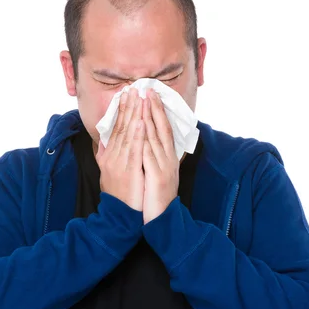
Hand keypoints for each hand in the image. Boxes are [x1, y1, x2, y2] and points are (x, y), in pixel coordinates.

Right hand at [96, 88, 144, 211]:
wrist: (118, 216)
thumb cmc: (116, 194)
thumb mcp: (106, 172)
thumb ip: (103, 155)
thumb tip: (101, 141)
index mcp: (108, 156)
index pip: (114, 129)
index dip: (120, 111)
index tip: (125, 95)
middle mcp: (111, 157)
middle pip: (120, 128)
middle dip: (127, 107)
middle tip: (133, 89)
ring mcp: (119, 164)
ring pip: (127, 135)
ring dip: (133, 115)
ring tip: (138, 99)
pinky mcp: (129, 172)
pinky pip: (134, 151)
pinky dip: (138, 135)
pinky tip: (142, 122)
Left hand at [142, 89, 179, 223]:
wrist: (162, 218)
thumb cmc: (155, 195)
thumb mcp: (153, 172)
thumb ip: (148, 156)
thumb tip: (141, 141)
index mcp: (166, 156)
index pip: (162, 128)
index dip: (156, 110)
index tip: (148, 94)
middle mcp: (168, 158)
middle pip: (162, 128)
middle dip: (154, 108)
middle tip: (147, 89)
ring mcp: (164, 167)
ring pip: (157, 139)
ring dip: (150, 120)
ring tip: (144, 102)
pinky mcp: (158, 177)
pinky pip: (150, 156)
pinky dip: (146, 141)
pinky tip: (141, 129)